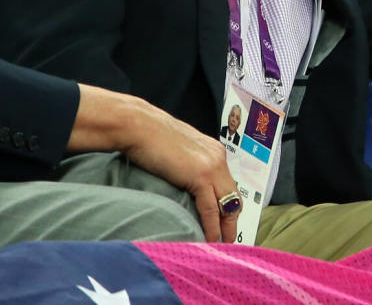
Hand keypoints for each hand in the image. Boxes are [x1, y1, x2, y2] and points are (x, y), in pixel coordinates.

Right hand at [68, 85, 239, 242]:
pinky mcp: (200, 176)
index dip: (229, 204)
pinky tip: (210, 239)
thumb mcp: (177, 150)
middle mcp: (218, 158)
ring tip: (222, 244)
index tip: (227, 220)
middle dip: (232, 219)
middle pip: (233, 195)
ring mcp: (212, 167)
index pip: (228, 183)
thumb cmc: (149, 136)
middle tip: (229, 238)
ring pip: (227, 204)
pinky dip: (212, 227)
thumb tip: (185, 181)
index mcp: (214, 151)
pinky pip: (211, 208)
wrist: (138, 125)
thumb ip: (187, 164)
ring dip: (226, 227)